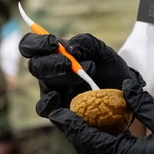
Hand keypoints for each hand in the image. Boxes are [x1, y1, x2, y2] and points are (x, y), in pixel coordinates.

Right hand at [19, 33, 139, 104]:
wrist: (123, 91)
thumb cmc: (108, 68)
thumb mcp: (101, 50)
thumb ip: (86, 42)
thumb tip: (69, 49)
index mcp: (54, 53)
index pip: (30, 45)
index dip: (36, 43)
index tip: (53, 43)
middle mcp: (49, 72)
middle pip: (35, 65)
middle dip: (52, 63)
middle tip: (70, 63)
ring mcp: (52, 91)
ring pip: (44, 84)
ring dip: (62, 78)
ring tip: (82, 76)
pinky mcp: (58, 111)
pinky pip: (43, 109)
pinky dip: (48, 103)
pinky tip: (59, 97)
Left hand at [39, 79, 153, 153]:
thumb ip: (142, 105)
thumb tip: (126, 87)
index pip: (91, 143)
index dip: (72, 127)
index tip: (58, 112)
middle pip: (91, 152)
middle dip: (76, 132)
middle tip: (63, 113)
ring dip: (89, 139)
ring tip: (79, 118)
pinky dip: (105, 143)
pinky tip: (104, 129)